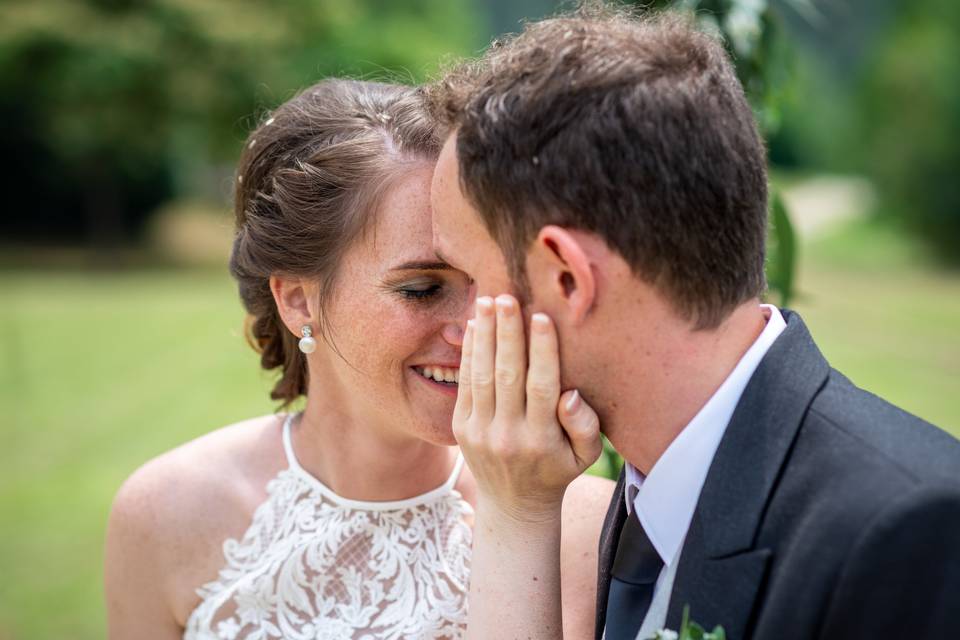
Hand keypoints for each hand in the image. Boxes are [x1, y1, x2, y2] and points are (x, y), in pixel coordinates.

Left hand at [454, 294, 601, 524]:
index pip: (541, 387)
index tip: (542, 316)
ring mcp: (480, 432)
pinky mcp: (461, 428)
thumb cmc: (557, 470)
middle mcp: (508, 435)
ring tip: (487, 300)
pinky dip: (470, 353)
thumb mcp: (584, 456)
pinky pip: (465, 384)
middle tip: (507, 297)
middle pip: (507, 375)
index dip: (542, 350)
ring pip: (482, 376)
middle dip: (508, 333)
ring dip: (485, 335)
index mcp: (542, 440)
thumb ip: (585, 426)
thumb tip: (570, 395)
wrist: (514, 505)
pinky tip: (476, 325)